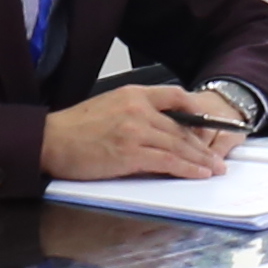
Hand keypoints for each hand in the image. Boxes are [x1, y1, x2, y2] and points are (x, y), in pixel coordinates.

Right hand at [41, 89, 234, 180]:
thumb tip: (159, 130)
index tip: (209, 124)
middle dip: (202, 144)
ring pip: (178, 145)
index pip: (175, 96)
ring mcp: (135, 130)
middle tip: (217, 156)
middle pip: (181, 127)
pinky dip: (186, 168)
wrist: (50, 139)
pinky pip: (167, 161)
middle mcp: (138, 109)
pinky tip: (197, 174)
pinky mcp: (131, 153)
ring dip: (200, 159)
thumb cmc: (74, 128)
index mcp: (133, 93)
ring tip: (214, 168)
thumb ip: (135, 112)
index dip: (196, 112)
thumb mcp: (109, 106)